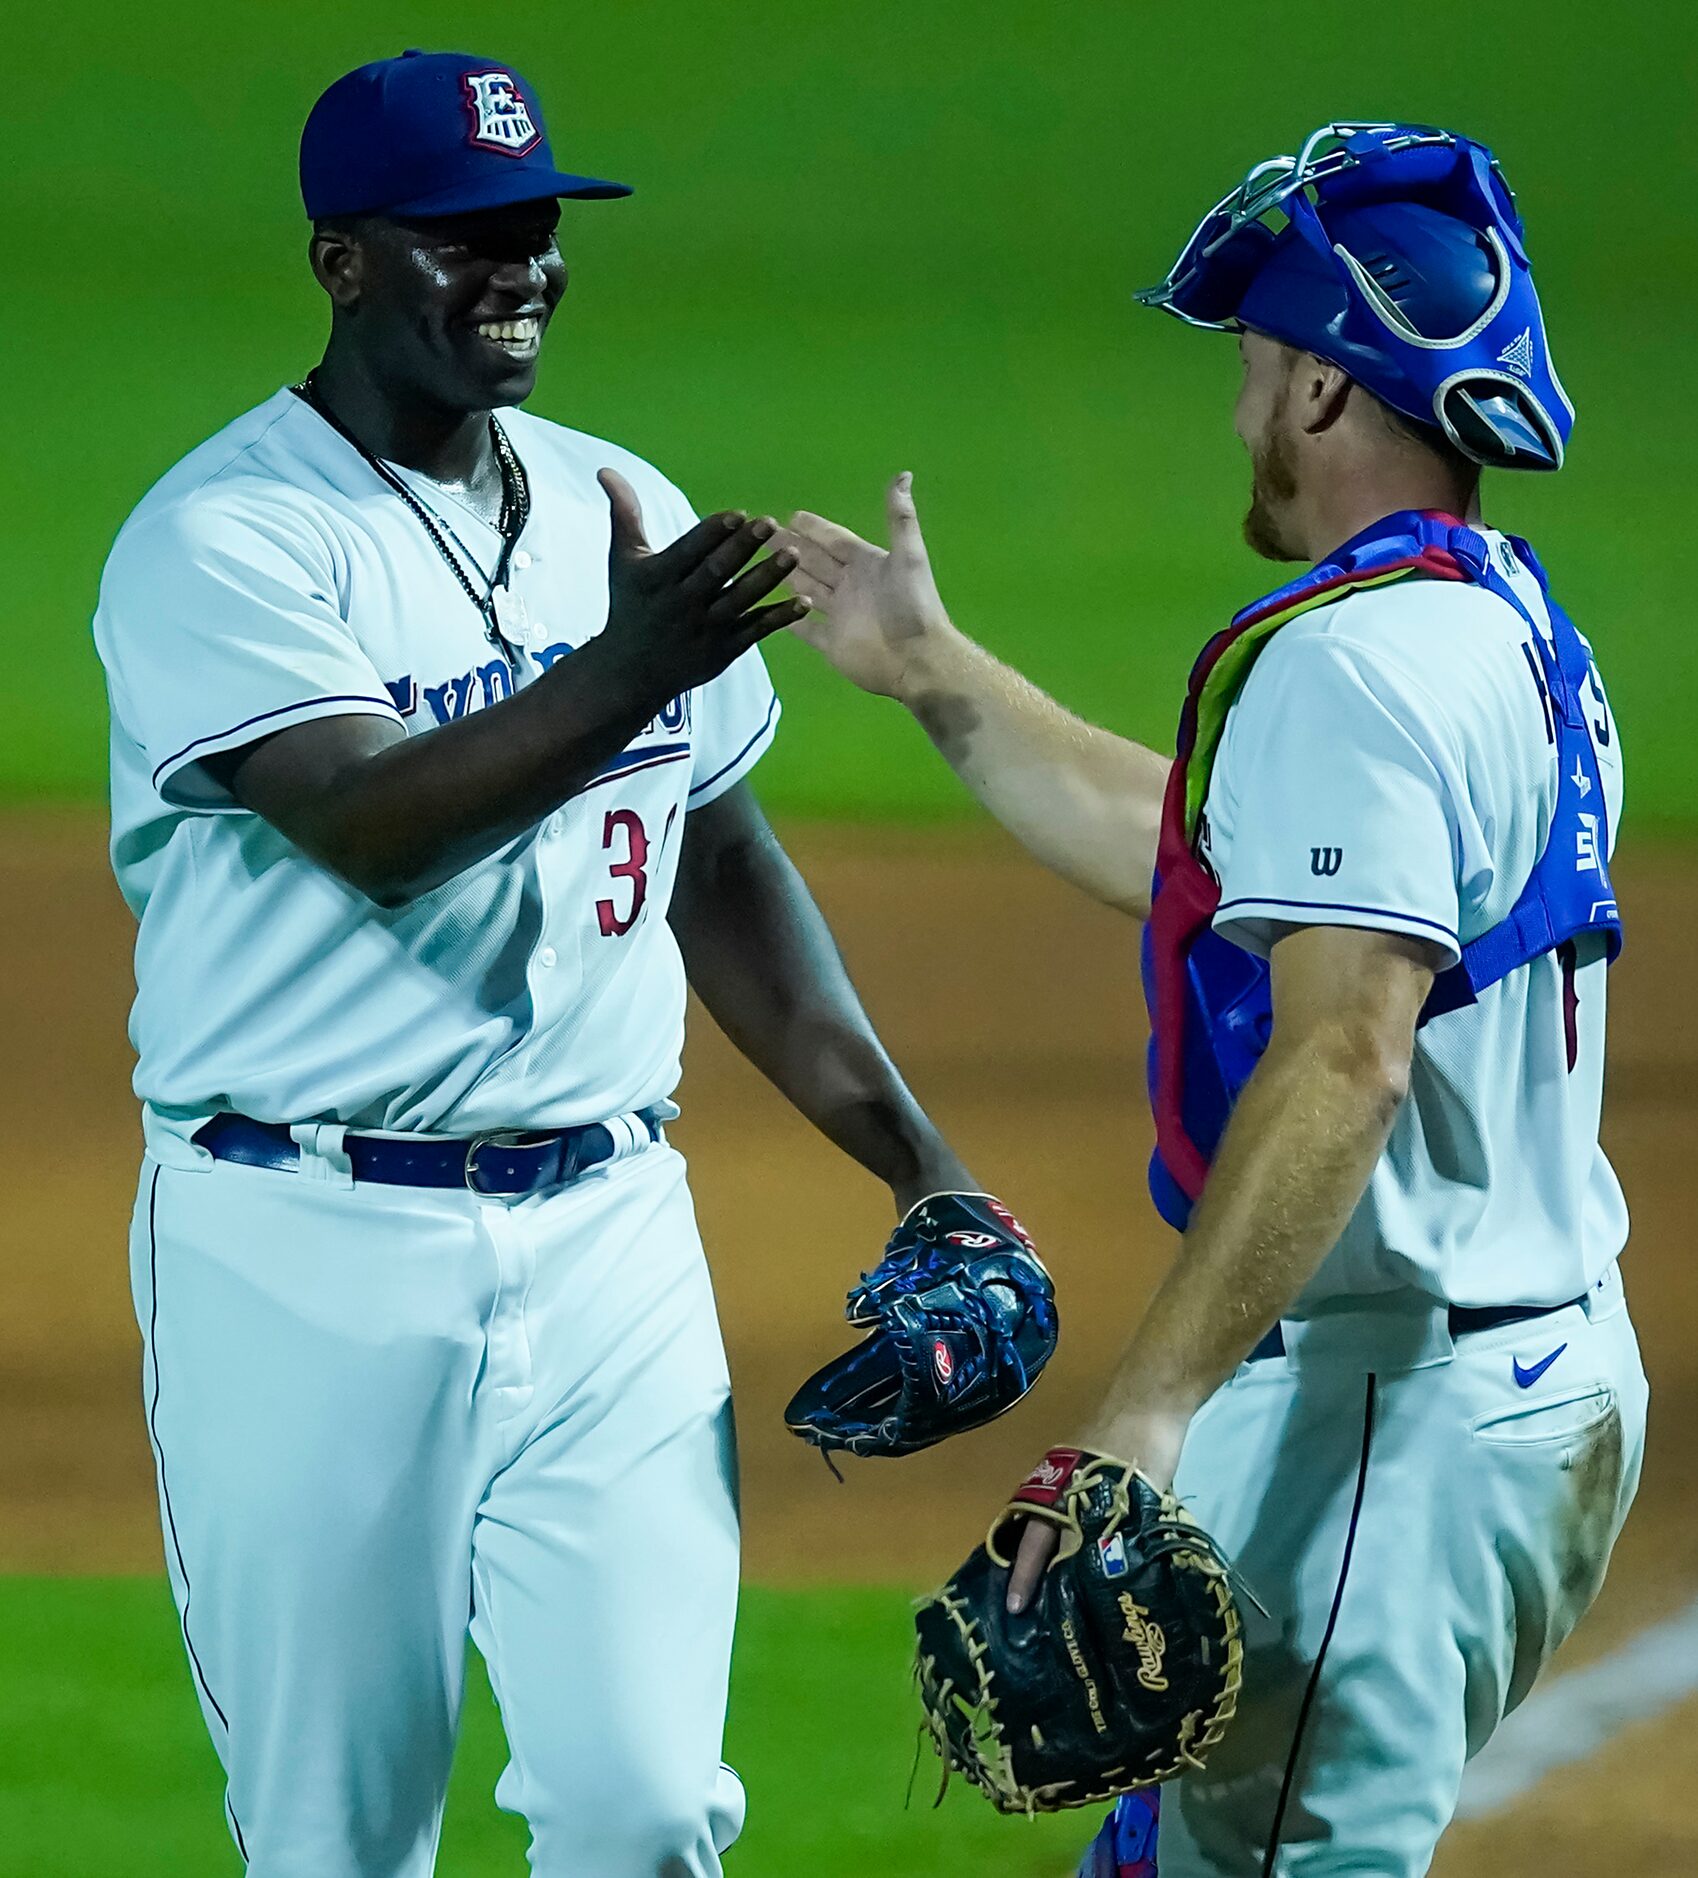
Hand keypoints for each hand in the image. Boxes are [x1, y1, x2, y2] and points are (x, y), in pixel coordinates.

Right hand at [597, 469, 810, 697]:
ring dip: (768, 578)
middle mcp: (681, 603)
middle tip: (770, 523)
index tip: (738, 514)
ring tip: (794, 554)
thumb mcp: (623, 559)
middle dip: (743, 548)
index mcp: (658, 577)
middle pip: (717, 572)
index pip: (690, 550)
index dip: (714, 532)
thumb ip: (625, 514)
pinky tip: (805, 603)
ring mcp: (704, 629)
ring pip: (740, 600)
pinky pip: (754, 632)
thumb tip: (606, 470)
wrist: (629, 671)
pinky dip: (779, 619)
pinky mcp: (722, 651)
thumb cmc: (629, 605)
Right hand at [778, 472, 953, 700]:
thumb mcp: (908, 555)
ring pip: (807, 590)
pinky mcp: (831, 643)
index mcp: (866, 564)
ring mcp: (839, 616)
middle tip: (763, 534)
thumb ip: (900, 517)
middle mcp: (850, 587)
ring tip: (761, 562)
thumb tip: (904, 474)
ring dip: (788, 576)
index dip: (815, 529)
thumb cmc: (912, 605)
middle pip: (815, 562)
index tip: (791, 516)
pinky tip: (771, 608)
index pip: (835, 541)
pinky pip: (806, 629)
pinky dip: (791, 618)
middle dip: (791, 547)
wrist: (916, 659)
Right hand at [1004, 1411, 1190, 1614]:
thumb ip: (1112, 1535)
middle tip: (1029, 1609)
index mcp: (1061, 1493)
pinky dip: (1069, 1533)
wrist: (1151, 1398)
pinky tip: (1083, 1551)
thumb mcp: (1131, 1499)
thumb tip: (1100, 1579)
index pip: (1034, 1543)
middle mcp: (1057, 1484)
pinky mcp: (1088, 1468)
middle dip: (1029, 1569)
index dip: (1025, 1576)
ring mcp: (1072, 1474)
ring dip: (1048, 1552)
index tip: (1015, 1608)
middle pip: (1035, 1533)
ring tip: (1051, 1588)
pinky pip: (1070, 1508)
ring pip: (1052, 1521)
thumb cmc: (1141, 1447)